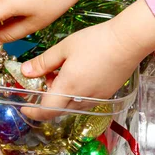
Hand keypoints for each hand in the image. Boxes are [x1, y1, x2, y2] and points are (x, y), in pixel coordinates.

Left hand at [21, 0, 154, 120]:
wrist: (128, 41)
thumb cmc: (96, 41)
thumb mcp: (64, 48)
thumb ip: (43, 62)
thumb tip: (25, 71)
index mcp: (68, 87)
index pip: (46, 111)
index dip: (33, 113)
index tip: (25, 108)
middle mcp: (82, 98)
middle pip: (59, 108)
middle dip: (49, 97)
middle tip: (47, 77)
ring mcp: (96, 97)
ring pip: (73, 103)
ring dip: (63, 93)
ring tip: (65, 69)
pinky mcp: (107, 93)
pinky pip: (86, 98)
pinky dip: (77, 90)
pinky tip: (81, 71)